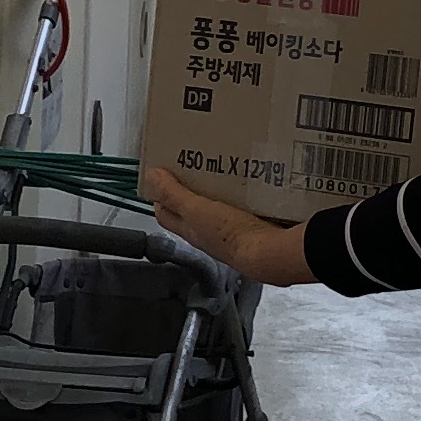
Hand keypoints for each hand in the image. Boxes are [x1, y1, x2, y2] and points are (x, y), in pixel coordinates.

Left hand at [142, 168, 313, 285]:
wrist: (270, 253)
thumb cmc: (231, 236)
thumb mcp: (196, 209)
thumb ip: (173, 194)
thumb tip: (150, 177)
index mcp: (191, 230)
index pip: (166, 215)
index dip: (161, 197)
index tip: (161, 177)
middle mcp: (209, 234)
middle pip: (192, 211)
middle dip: (190, 190)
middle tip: (192, 167)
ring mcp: (231, 232)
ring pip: (219, 208)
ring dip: (218, 192)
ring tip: (222, 170)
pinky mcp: (254, 228)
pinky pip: (244, 208)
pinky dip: (243, 196)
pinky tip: (249, 183)